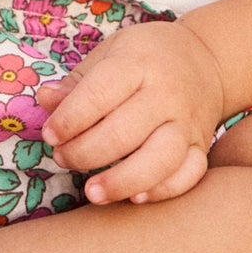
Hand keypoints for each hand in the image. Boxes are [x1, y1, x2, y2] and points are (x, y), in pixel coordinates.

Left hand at [36, 22, 225, 206]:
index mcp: (138, 63)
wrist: (206, 58)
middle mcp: (166, 93)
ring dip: (122, 180)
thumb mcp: (110, 54)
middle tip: (63, 158)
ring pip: (160, 158)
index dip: (70, 119)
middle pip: (124, 132)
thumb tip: (45, 100)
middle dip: (85, 153)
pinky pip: (189, 174)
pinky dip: (164, 190)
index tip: (50, 135)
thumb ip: (77, 82)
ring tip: (92, 192)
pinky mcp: (201, 145)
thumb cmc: (146, 57)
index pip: (100, 94)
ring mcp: (187, 121)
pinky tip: (136, 198)